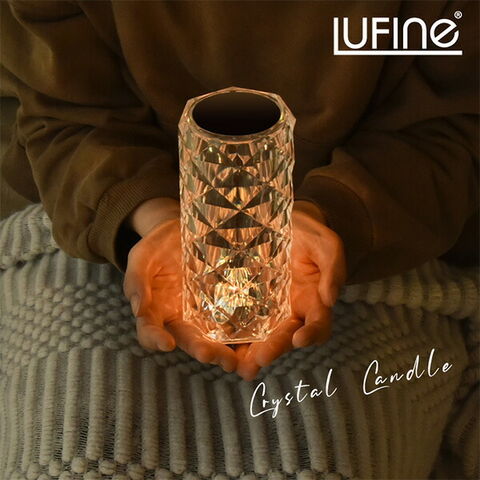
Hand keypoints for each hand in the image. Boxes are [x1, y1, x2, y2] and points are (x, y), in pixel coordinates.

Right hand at [122, 198, 236, 371]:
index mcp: (156, 311)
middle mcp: (181, 318)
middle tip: (216, 357)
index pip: (151, 332)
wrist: (181, 233)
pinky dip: (244, 331)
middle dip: (203, 350)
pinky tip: (257, 336)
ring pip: (214, 336)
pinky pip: (234, 318)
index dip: (155, 339)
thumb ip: (136, 281)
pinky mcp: (225, 302)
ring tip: (237, 360)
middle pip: (189, 340)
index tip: (166, 344)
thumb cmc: (156, 247)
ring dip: (225, 350)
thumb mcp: (141, 257)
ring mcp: (204, 313)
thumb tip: (138, 309)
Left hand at [236, 200, 346, 380]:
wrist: (283, 221)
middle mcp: (290, 310)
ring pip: (261, 336)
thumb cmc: (307, 233)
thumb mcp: (324, 243)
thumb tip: (331, 298)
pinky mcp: (246, 301)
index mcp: (312, 300)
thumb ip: (332, 266)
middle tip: (260, 358)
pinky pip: (240, 321)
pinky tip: (218, 343)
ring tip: (239, 366)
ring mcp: (267, 308)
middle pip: (285, 336)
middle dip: (275, 348)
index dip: (312, 334)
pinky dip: (232, 336)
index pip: (317, 324)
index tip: (300, 338)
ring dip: (252, 353)